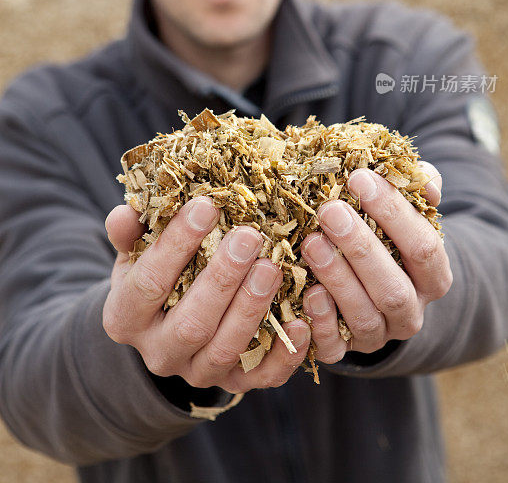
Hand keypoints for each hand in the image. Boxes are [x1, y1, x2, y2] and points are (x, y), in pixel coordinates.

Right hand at [103, 196, 309, 392]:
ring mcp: (198, 372)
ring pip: (225, 349)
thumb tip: (124, 213)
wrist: (168, 324)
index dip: (176, 245)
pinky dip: (285, 353)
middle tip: (249, 236)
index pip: (148, 283)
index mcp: (126, 317)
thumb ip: (130, 232)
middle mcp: (159, 352)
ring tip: (272, 266)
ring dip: (252, 307)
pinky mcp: (236, 383)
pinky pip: (263, 377)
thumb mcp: (135, 252)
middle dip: (222, 278)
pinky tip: (302, 320)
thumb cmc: (155, 272)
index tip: (207, 206)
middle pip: (191, 323)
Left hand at [300, 162, 451, 363]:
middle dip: (360, 247)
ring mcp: (378, 334)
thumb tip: (428, 186)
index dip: (393, 212)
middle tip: (330, 210)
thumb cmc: (386, 233)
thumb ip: (419, 187)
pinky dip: (321, 321)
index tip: (359, 178)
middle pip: (393, 288)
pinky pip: (335, 347)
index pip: (424, 247)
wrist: (368, 280)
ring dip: (337, 278)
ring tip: (311, 242)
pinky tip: (307, 291)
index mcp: (433, 277)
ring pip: (364, 316)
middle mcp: (410, 311)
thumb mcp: (406, 207)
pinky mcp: (344, 349)